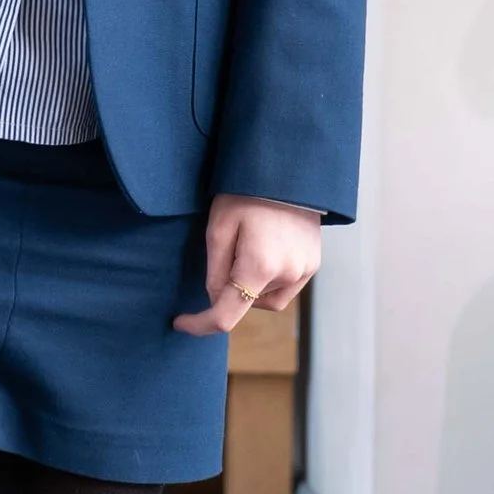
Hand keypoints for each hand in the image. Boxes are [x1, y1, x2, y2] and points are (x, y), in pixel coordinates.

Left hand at [173, 194, 321, 336]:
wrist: (288, 169)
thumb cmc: (247, 193)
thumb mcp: (218, 228)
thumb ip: (215, 271)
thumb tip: (216, 299)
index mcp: (259, 267)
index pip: (226, 316)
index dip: (200, 324)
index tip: (180, 322)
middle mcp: (287, 276)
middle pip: (245, 303)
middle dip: (229, 289)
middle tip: (227, 251)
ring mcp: (305, 271)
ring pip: (265, 298)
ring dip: (251, 286)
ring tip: (249, 245)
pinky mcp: (314, 265)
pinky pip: (285, 287)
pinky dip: (269, 279)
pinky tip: (266, 249)